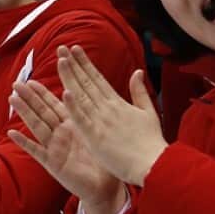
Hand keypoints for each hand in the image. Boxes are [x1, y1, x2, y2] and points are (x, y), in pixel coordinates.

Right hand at [8, 80, 126, 213]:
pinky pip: (36, 151)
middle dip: (29, 98)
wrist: (105, 188)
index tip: (31, 80)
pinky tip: (12, 133)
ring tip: (12, 99)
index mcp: (72, 126)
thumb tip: (104, 94)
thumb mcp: (100, 134)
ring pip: (37, 126)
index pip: (55, 105)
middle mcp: (61, 135)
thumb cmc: (105, 161)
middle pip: (42, 112)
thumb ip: (97, 116)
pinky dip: (24, 142)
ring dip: (24, 113)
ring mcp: (54, 148)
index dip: (43, 93)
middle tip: (16, 84)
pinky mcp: (52, 163)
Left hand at [56, 46, 165, 186]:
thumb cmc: (151, 143)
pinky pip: (82, 120)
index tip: (75, 49)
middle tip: (61, 48)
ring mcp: (101, 122)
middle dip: (74, 65)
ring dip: (70, 78)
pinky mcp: (97, 137)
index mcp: (118, 103)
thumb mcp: (148, 112)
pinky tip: (65, 93)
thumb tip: (137, 71)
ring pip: (82, 96)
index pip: (98, 79)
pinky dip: (74, 107)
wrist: (154, 164)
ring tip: (60, 61)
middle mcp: (108, 109)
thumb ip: (139, 91)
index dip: (85, 63)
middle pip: (87, 83)